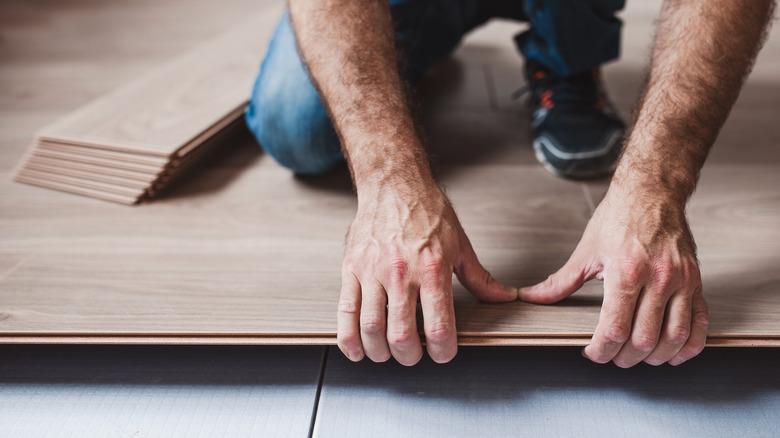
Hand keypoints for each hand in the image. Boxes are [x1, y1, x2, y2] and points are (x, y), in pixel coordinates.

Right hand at [337, 185, 516, 364]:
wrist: (394, 185)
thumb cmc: (426, 212)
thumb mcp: (460, 245)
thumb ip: (479, 278)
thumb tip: (504, 297)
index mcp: (432, 269)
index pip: (438, 326)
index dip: (442, 351)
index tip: (442, 353)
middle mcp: (401, 273)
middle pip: (401, 335)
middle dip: (410, 356)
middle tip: (414, 355)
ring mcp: (372, 272)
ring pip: (371, 328)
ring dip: (380, 352)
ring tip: (388, 353)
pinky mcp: (351, 269)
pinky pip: (345, 312)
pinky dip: (349, 339)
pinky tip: (357, 349)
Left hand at [519, 183, 708, 366]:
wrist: (652, 192)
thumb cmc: (618, 218)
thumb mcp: (586, 251)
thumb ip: (560, 281)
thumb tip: (531, 297)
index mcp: (626, 272)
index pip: (615, 329)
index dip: (601, 350)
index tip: (592, 353)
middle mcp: (658, 278)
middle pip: (643, 339)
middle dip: (624, 357)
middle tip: (611, 357)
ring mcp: (682, 281)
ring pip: (673, 337)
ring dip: (654, 357)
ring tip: (638, 358)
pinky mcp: (696, 281)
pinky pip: (700, 324)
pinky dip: (688, 346)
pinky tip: (672, 353)